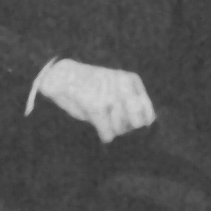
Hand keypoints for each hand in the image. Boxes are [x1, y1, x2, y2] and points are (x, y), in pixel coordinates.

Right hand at [36, 59, 155, 143]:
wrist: (62, 75)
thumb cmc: (92, 87)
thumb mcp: (117, 91)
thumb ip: (132, 106)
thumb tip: (145, 126)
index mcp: (132, 81)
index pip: (148, 114)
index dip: (139, 125)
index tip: (128, 124)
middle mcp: (124, 86)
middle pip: (137, 123)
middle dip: (127, 129)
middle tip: (115, 123)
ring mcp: (110, 95)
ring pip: (122, 129)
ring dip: (113, 130)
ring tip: (104, 120)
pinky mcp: (96, 105)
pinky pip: (107, 132)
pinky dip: (105, 134)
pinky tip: (101, 130)